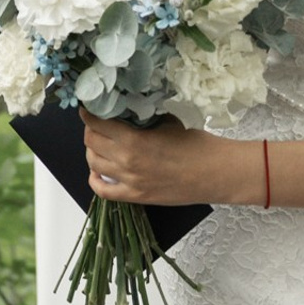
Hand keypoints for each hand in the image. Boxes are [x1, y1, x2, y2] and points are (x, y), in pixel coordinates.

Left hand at [81, 111, 251, 206]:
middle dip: (90, 130)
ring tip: (99, 145)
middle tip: (97, 124)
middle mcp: (127, 161)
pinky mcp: (136, 196)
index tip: (89, 108)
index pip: (97, 123)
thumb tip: (127, 110)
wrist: (214, 173)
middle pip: (91, 142)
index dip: (89, 113)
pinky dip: (94, 181)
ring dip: (92, 152)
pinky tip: (97, 172)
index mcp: (134, 139)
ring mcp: (129, 181)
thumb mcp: (167, 121)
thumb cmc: (196, 145)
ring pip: (93, 164)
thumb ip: (143, 117)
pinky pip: (103, 192)